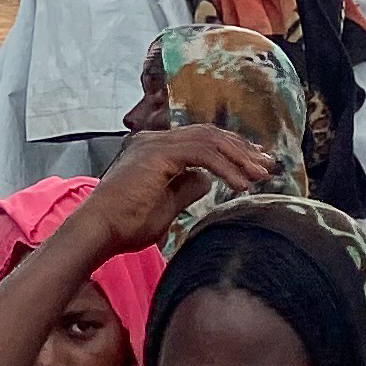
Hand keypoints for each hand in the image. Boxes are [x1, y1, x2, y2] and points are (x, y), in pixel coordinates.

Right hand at [80, 127, 270, 253]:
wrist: (98, 231)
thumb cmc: (124, 225)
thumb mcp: (165, 206)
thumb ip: (186, 189)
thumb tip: (206, 181)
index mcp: (155, 149)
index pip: (200, 140)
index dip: (230, 149)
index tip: (254, 163)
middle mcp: (154, 140)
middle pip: (208, 134)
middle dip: (241, 149)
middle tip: (267, 165)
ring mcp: (154, 143)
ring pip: (209, 140)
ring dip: (238, 157)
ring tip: (259, 175)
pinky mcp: (158, 154)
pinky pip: (201, 153)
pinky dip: (225, 167)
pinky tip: (240, 183)